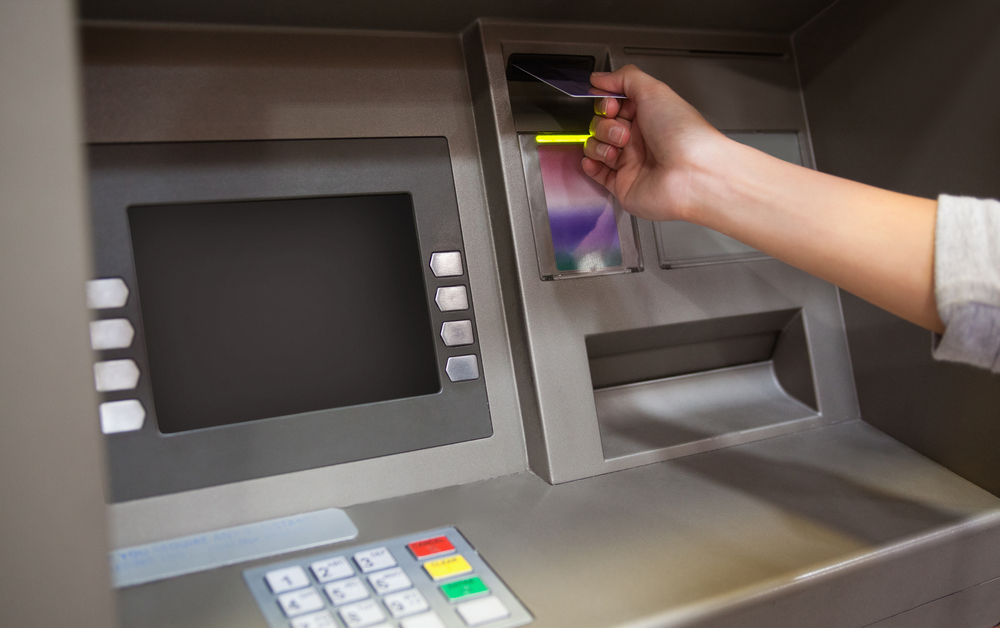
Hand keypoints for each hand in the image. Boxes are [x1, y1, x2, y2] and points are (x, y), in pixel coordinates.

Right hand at [582, 65, 727, 222]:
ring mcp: (630, 161)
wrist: (691, 175)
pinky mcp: (622, 184)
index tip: (611, 105)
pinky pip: (596, 172)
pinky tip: (597, 160)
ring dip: (599, 144)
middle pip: (601, 124)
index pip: (613, 104)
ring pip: (596, 146)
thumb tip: (600, 77)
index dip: (606, 103)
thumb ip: (625, 78)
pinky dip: (591, 164)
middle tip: (623, 132)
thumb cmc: (683, 135)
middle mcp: (639, 138)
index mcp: (648, 115)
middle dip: (605, 125)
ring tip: (618, 149)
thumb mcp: (654, 91)